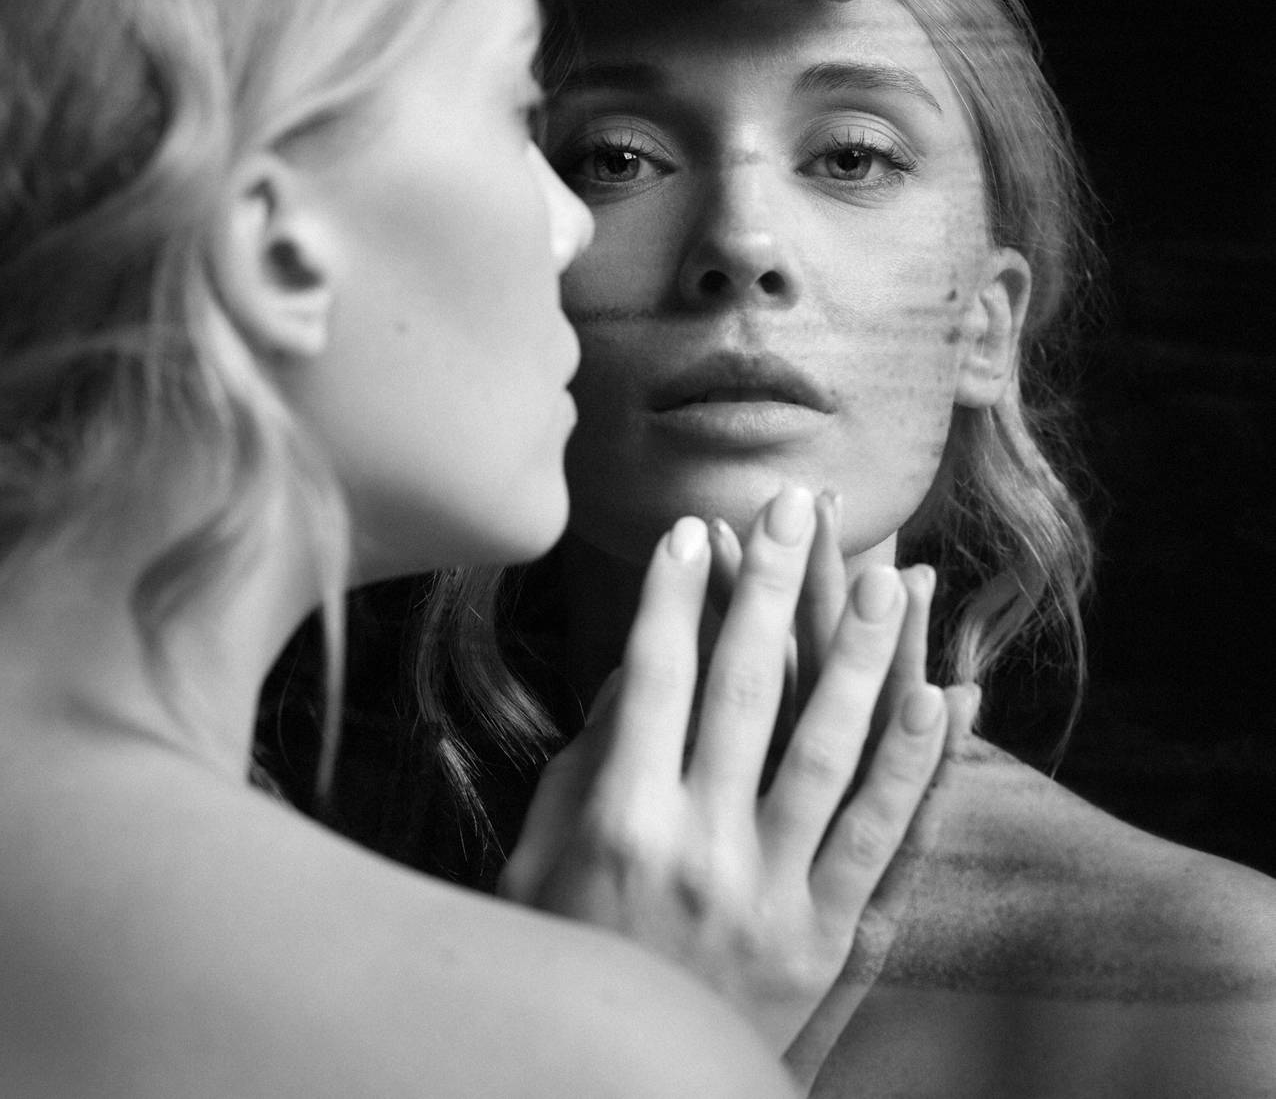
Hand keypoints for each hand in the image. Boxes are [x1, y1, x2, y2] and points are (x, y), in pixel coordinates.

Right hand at [499, 486, 948, 1058]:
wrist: (621, 1094)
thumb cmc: (569, 954)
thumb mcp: (546, 856)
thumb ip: (593, 759)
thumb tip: (641, 663)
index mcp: (617, 821)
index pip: (653, 677)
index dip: (676, 595)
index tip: (699, 527)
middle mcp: (695, 849)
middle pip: (745, 691)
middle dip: (773, 588)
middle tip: (797, 508)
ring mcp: (769, 895)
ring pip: (829, 751)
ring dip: (863, 656)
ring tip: (890, 577)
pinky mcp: (826, 941)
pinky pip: (882, 840)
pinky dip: (915, 766)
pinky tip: (942, 700)